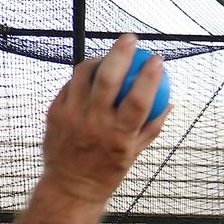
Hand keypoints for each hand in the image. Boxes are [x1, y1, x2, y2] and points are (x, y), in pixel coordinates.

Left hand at [40, 34, 170, 205]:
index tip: (158, 60)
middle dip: (121, 52)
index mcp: (119, 135)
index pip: (138, 99)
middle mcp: (95, 123)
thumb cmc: (109, 170)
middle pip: (108, 77)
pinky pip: (70, 85)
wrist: (71, 185)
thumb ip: (152, 127)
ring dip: (99, 59)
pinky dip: (82, 77)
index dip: (150, 76)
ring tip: (108, 55)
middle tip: (130, 39)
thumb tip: (169, 103)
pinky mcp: (55, 112)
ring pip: (84, 74)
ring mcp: (72, 116)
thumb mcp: (135, 153)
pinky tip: (90, 73)